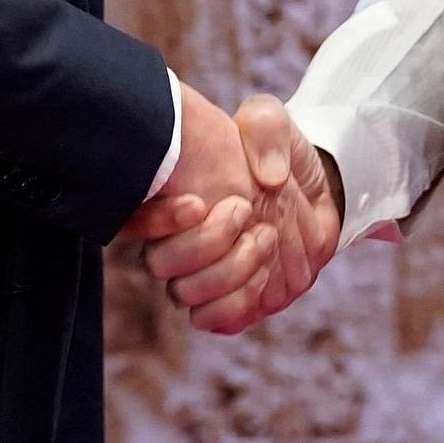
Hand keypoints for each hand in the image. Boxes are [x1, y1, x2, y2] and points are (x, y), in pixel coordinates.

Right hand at [144, 94, 338, 332]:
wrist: (313, 191)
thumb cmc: (277, 154)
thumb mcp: (273, 122)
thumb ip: (265, 130)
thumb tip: (266, 178)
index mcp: (166, 195)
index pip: (130, 218)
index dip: (155, 219)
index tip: (197, 203)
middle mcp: (173, 239)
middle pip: (157, 263)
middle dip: (205, 243)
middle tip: (245, 210)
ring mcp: (198, 274)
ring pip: (184, 295)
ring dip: (228, 271)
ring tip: (266, 236)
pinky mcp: (227, 301)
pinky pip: (212, 320)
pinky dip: (238, 301)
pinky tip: (265, 271)